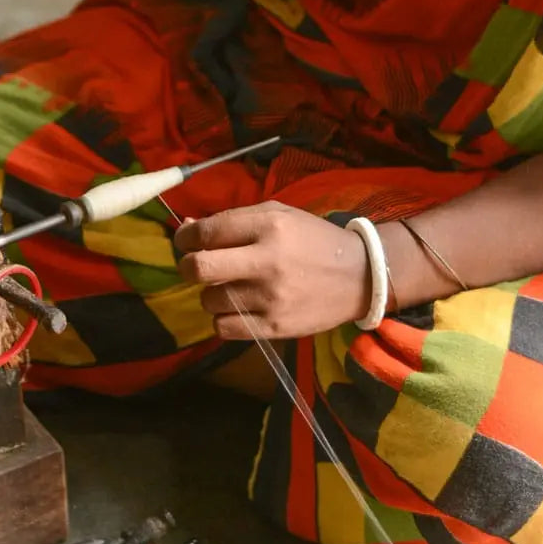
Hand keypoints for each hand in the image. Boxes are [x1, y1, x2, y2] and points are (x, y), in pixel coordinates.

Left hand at [175, 201, 370, 339]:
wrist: (359, 276)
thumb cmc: (313, 240)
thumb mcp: (278, 215)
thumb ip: (233, 220)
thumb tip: (187, 229)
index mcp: (268, 225)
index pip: (206, 231)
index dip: (184, 237)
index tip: (185, 241)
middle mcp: (267, 260)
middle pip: (199, 268)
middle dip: (186, 266)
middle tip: (193, 267)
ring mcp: (271, 297)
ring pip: (209, 300)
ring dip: (210, 294)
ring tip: (229, 287)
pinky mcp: (275, 326)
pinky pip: (224, 328)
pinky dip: (223, 319)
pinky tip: (237, 309)